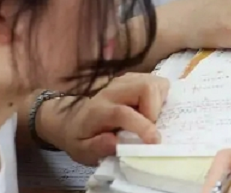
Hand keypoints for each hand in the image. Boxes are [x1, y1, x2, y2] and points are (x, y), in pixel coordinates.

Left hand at [44, 73, 169, 165]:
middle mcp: (112, 91)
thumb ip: (96, 148)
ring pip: (152, 81)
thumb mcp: (82, 151)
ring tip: (152, 118)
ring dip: (159, 101)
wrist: (71, 118)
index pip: (123, 113)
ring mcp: (123, 81)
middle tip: (153, 127)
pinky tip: (151, 108)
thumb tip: (114, 143)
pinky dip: (159, 95)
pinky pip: (154, 81)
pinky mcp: (132, 78)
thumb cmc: (80, 138)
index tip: (154, 141)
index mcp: (99, 111)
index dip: (142, 126)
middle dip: (156, 109)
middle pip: (144, 87)